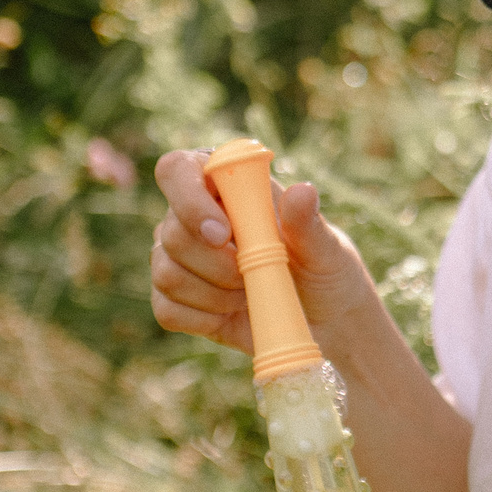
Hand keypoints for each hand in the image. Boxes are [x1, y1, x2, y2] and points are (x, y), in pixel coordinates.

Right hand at [148, 152, 379, 352]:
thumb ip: (308, 222)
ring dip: (214, 294)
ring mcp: (179, 258)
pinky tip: (230, 316)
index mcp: (226, 185)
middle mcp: (193, 216)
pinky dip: (202, 318)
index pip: (178, 170)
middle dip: (217, 264)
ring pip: (166, 273)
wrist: (323, 322)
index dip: (189, 199)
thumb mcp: (325, 247)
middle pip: (171, 232)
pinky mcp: (175, 300)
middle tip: (256, 275)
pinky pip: (166, 310)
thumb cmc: (324, 271)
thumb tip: (302, 190)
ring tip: (250, 294)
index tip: (223, 233)